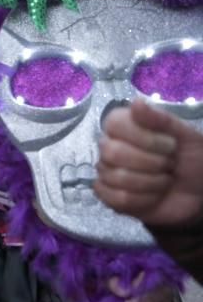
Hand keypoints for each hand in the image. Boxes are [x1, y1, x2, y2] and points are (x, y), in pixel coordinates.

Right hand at [94, 99, 202, 227]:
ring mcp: (107, 172)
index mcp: (125, 127)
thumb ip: (161, 119)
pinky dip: (143, 199)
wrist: (199, 193)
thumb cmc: (192, 160)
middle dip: (151, 162)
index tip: (170, 144)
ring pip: (117, 177)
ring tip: (164, 180)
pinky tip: (153, 196)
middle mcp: (110, 147)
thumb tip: (135, 102)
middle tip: (170, 164)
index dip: (144, 137)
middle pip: (112, 152)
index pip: (114, 123)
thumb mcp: (186, 136)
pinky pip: (117, 197)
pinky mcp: (109, 196)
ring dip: (152, 182)